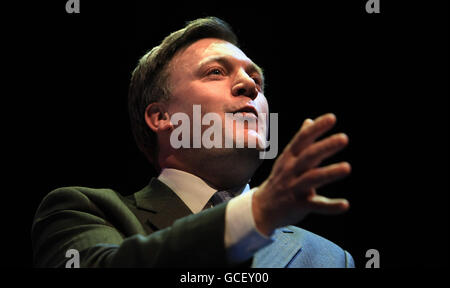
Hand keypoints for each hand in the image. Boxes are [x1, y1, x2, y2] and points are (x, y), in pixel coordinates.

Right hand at [252, 113, 350, 235]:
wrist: (262, 208)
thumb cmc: (280, 180)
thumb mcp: (287, 158)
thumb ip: (301, 141)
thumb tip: (309, 121)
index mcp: (290, 157)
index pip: (303, 139)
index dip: (316, 128)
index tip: (331, 118)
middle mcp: (291, 170)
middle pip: (308, 156)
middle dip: (325, 146)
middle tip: (344, 138)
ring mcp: (294, 188)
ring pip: (312, 178)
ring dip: (329, 173)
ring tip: (347, 168)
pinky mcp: (298, 205)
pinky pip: (315, 205)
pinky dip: (330, 206)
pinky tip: (345, 205)